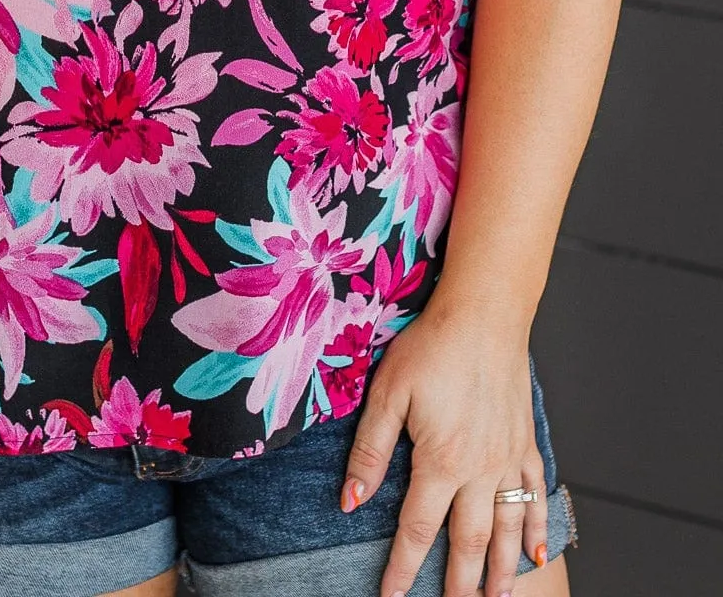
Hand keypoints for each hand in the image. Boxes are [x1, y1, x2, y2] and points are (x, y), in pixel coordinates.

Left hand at [339, 303, 548, 596]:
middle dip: (458, 584)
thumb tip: (349, 503)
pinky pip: (534, 495)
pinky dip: (535, 528)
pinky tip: (533, 554)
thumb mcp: (388, 394)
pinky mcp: (525, 442)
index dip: (402, 568)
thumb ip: (370, 452)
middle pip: (468, 542)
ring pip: (506, 529)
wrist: (484, 314)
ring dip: (500, 570)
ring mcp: (508, 458)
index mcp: (441, 461)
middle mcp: (480, 470)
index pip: (416, 529)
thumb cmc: (432, 347)